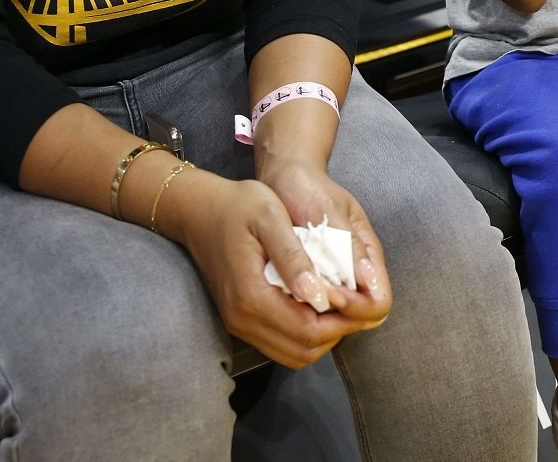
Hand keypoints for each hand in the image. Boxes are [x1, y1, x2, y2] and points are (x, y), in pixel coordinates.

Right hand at [176, 174, 387, 368]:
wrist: (197, 210)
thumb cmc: (237, 205)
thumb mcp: (269, 215)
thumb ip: (293, 256)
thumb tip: (318, 296)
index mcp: (251, 296)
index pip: (309, 330)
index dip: (341, 319)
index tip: (360, 296)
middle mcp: (243, 320)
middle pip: (304, 349)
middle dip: (337, 331)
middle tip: (356, 300)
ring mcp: (240, 324)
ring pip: (294, 353)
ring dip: (322, 335)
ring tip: (340, 302)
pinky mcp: (240, 320)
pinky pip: (281, 343)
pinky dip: (305, 332)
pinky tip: (315, 304)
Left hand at [258, 156, 389, 316]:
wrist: (285, 177)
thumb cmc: (309, 188)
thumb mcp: (330, 211)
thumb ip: (349, 244)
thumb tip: (368, 280)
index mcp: (368, 255)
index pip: (379, 302)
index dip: (358, 307)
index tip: (331, 295)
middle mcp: (357, 272)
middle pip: (363, 316)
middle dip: (339, 316)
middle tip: (309, 298)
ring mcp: (336, 277)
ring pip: (340, 317)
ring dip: (321, 315)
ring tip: (295, 298)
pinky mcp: (315, 280)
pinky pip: (317, 306)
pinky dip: (305, 307)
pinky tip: (286, 297)